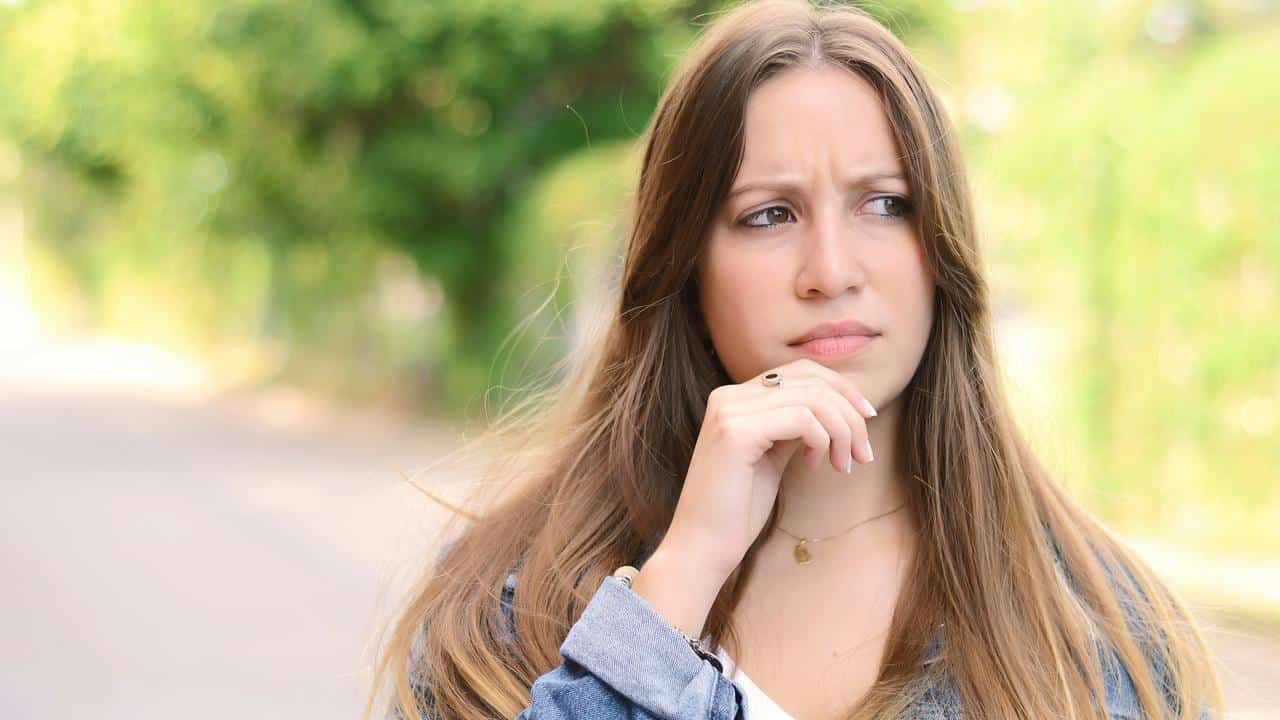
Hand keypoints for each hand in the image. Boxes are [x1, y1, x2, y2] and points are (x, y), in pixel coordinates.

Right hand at [664, 358, 877, 580]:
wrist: (702, 547)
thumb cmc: (737, 511)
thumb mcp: (771, 457)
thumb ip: (792, 427)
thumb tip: (835, 410)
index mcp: (734, 398)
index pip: (800, 371)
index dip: (841, 389)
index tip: (866, 419)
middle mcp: (728, 396)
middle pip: (811, 380)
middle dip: (849, 414)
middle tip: (862, 453)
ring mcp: (730, 411)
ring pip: (813, 399)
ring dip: (842, 432)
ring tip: (844, 465)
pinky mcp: (736, 432)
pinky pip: (803, 419)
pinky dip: (823, 441)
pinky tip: (816, 467)